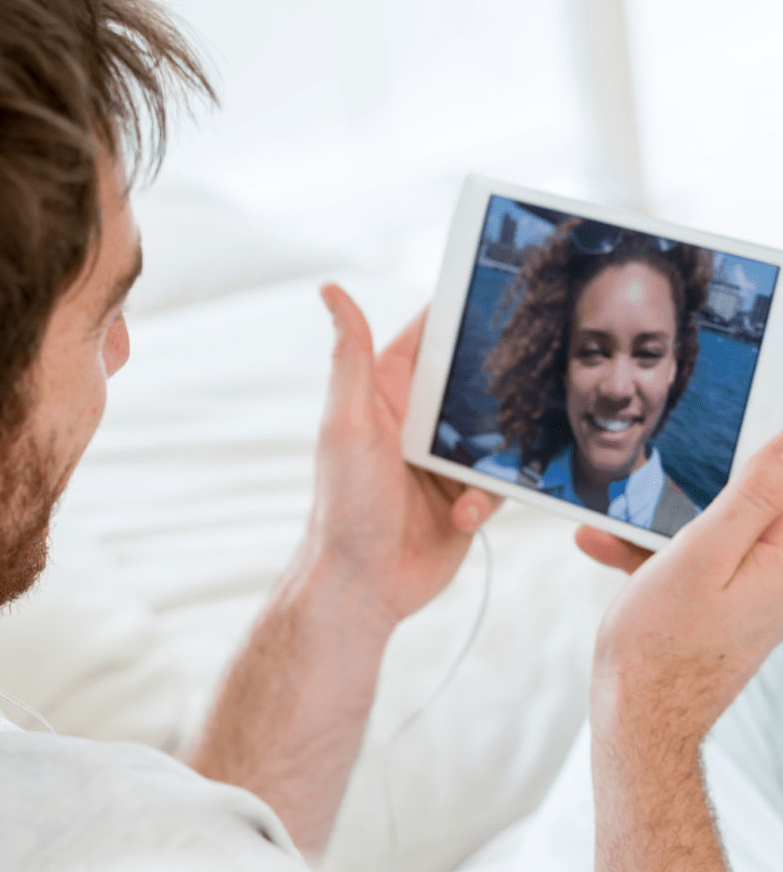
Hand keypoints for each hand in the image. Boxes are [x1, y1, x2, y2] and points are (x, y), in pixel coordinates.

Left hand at [297, 283, 499, 633]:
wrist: (363, 585)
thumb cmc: (344, 504)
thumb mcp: (348, 424)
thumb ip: (350, 357)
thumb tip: (330, 289)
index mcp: (385, 393)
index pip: (427, 336)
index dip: (460, 310)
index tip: (502, 285)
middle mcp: (417, 421)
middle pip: (473, 381)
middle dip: (502, 377)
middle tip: (542, 364)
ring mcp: (444, 458)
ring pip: (497, 430)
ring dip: (502, 446)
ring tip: (489, 462)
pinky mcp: (467, 495)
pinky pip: (501, 480)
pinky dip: (488, 496)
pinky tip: (464, 514)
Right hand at [584, 432, 782, 749]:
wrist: (639, 715)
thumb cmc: (663, 641)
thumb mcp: (701, 554)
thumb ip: (752, 497)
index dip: (763, 457)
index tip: (730, 440)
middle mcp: (777, 574)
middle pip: (754, 503)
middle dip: (701, 491)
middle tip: (659, 502)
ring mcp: (749, 590)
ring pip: (714, 530)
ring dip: (662, 523)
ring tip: (612, 526)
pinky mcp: (721, 601)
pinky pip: (692, 560)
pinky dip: (652, 552)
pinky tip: (604, 546)